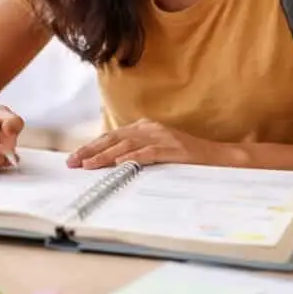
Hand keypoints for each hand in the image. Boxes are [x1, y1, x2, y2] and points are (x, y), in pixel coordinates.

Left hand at [67, 119, 225, 168]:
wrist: (220, 158)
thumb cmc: (187, 159)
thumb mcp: (158, 152)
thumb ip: (137, 153)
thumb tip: (109, 165)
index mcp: (145, 128)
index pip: (112, 136)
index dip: (91, 147)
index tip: (74, 158)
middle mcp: (151, 129)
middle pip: (114, 138)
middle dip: (91, 150)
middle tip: (72, 162)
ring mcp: (163, 137)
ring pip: (127, 145)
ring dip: (105, 156)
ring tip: (88, 165)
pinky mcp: (174, 149)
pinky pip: (148, 153)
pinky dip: (132, 158)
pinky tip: (119, 163)